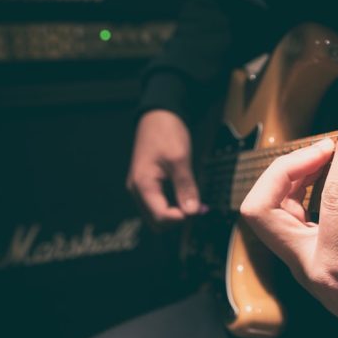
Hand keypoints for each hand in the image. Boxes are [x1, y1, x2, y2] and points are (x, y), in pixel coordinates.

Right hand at [127, 110, 199, 225]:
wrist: (158, 115)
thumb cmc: (166, 133)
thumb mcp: (180, 159)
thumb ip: (185, 187)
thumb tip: (192, 212)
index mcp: (142, 185)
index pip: (161, 216)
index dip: (182, 218)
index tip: (200, 209)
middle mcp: (137, 190)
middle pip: (157, 221)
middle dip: (179, 219)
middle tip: (200, 208)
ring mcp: (141, 188)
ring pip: (157, 215)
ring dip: (177, 214)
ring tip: (196, 203)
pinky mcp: (148, 185)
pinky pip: (159, 204)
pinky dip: (173, 206)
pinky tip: (188, 198)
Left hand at [240, 108, 337, 337]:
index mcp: (335, 267)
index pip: (334, 196)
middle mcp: (306, 265)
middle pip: (261, 210)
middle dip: (286, 168)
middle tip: (327, 146)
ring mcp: (301, 263)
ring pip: (267, 211)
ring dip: (289, 175)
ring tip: (327, 153)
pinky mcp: (307, 258)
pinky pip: (285, 216)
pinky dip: (298, 188)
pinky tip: (326, 175)